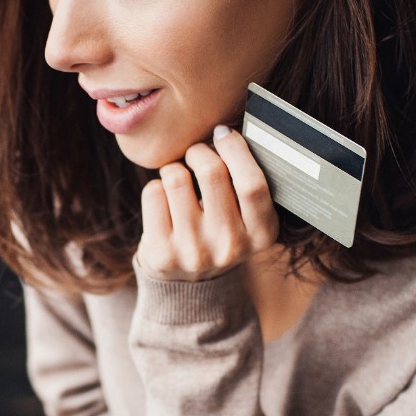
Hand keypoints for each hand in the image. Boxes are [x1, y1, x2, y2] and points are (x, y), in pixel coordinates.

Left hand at [136, 125, 280, 281]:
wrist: (190, 284)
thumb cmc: (221, 230)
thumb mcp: (248, 216)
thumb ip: (246, 180)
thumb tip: (226, 130)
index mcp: (262, 234)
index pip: (253, 184)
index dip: (236, 150)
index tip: (222, 132)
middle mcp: (230, 246)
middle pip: (211, 172)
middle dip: (199, 150)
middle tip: (195, 152)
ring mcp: (194, 252)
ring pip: (176, 177)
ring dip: (174, 168)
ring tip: (178, 179)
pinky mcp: (162, 253)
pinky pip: (153, 192)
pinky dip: (157, 186)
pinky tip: (165, 200)